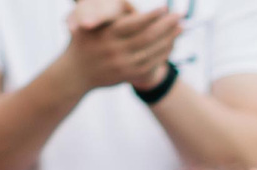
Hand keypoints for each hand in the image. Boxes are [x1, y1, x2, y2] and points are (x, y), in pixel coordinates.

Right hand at [65, 1, 181, 93]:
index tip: (165, 6)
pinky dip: (164, 53)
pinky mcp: (128, 75)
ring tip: (181, 27)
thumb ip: (109, 15)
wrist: (75, 73)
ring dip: (170, 39)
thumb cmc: (85, 41)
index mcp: (106, 33)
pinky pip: (151, 63)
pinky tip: (172, 43)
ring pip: (152, 51)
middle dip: (166, 25)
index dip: (152, 15)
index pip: (134, 23)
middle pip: (148, 37)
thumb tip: (129, 2)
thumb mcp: (89, 25)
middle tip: (180, 15)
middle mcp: (115, 50)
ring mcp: (123, 64)